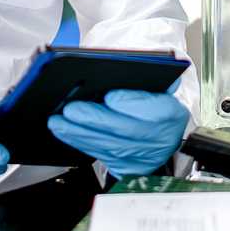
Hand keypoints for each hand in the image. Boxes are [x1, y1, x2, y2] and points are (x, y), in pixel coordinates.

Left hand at [47, 90, 188, 177]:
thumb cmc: (157, 106)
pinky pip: (99, 154)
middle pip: (125, 130)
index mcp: (170, 113)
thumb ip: (153, 76)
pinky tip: (64, 132)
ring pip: (108, 145)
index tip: (110, 96)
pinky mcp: (124, 167)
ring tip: (59, 121)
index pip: (154, 109)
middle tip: (71, 109)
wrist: (164, 137)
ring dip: (79, 133)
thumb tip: (143, 64)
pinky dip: (79, 142)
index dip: (131, 103)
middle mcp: (158, 138)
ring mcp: (141, 156)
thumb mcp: (162, 87)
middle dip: (95, 119)